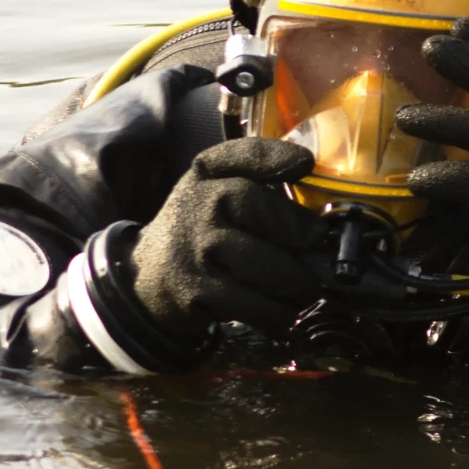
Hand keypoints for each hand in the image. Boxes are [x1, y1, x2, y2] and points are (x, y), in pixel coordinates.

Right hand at [129, 137, 327, 332]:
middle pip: (265, 215)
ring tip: (308, 286)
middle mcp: (198, 207)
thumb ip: (251, 166)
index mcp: (205, 176)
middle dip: (302, 236)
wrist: (148, 275)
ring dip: (297, 281)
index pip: (241, 157)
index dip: (275, 157)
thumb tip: (307, 164)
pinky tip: (285, 309)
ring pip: (266, 265)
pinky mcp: (197, 292)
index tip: (305, 164)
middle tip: (320, 249)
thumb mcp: (211, 185)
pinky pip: (253, 303)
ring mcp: (196, 251)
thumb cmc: (198, 225)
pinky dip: (277, 311)